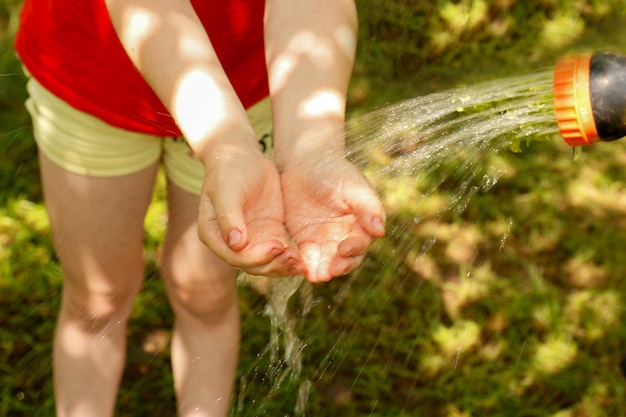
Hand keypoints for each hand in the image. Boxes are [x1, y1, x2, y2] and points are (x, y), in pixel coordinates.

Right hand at [197, 143, 306, 276]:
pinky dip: (290, 258)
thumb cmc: (229, 170)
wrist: (242, 156)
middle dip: (273, 264)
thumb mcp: (227, 190)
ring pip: (267, 263)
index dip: (255, 257)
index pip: (234, 256)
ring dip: (283, 266)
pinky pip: (279, 252)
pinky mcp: (269, 234)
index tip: (276, 246)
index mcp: (214, 235)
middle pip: (252, 264)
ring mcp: (251, 240)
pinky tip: (303, 258)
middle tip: (294, 258)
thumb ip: (229, 216)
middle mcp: (231, 243)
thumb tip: (235, 243)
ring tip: (301, 262)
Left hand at [281, 155, 385, 282]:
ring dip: (323, 271)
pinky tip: (302, 269)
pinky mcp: (306, 242)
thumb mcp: (353, 186)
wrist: (305, 163)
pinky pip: (307, 258)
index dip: (354, 249)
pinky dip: (305, 266)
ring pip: (326, 263)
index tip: (345, 248)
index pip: (360, 243)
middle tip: (332, 270)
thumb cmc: (335, 171)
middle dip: (340, 266)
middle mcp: (345, 237)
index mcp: (361, 225)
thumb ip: (367, 207)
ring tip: (317, 275)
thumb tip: (379, 231)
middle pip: (346, 259)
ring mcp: (325, 241)